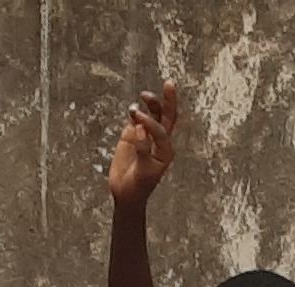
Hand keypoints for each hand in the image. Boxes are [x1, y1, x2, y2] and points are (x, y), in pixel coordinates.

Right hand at [107, 84, 179, 203]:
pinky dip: (136, 112)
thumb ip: (141, 149)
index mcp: (166, 150)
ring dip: (152, 104)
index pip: (161, 130)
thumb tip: (140, 129)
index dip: (150, 124)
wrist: (125, 194)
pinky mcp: (132, 135)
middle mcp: (159, 140)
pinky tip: (133, 110)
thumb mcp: (142, 171)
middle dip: (169, 100)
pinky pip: (136, 120)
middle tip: (169, 84)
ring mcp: (146, 136)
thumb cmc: (138, 186)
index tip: (137, 121)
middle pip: (167, 116)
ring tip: (145, 95)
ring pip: (153, 115)